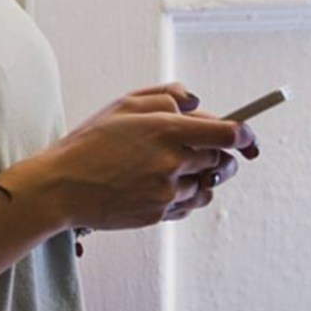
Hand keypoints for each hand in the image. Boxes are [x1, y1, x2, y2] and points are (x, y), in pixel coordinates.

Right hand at [34, 82, 257, 230]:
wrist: (62, 186)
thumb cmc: (91, 141)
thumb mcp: (124, 104)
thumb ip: (166, 95)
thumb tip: (197, 101)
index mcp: (166, 129)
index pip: (228, 133)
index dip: (246, 135)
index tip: (248, 137)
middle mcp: (172, 161)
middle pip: (222, 161)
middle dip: (222, 154)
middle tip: (210, 150)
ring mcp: (166, 192)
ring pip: (208, 186)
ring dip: (203, 176)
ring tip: (180, 168)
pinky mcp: (158, 215)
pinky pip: (189, 206)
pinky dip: (187, 196)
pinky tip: (166, 186)